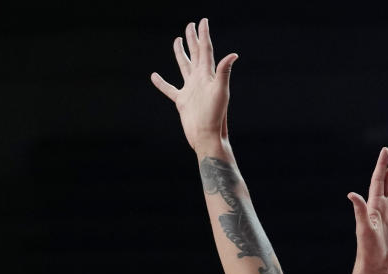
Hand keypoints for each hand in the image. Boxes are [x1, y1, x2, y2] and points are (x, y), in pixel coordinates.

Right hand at [150, 18, 236, 150]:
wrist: (207, 137)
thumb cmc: (215, 117)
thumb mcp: (220, 92)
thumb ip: (223, 72)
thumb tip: (233, 54)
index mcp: (207, 75)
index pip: (206, 50)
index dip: (204, 35)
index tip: (203, 21)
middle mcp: (199, 79)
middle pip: (196, 54)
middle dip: (193, 39)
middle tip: (190, 25)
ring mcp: (190, 90)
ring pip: (184, 66)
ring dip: (181, 53)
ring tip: (177, 41)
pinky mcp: (182, 101)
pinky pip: (169, 89)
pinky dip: (161, 83)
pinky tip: (154, 76)